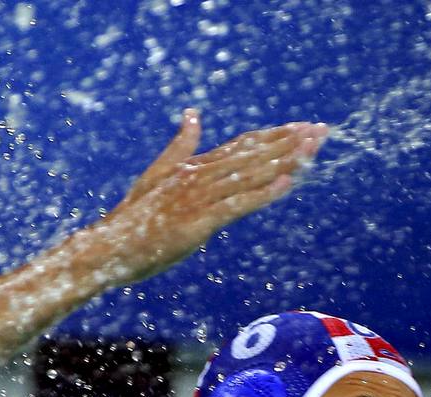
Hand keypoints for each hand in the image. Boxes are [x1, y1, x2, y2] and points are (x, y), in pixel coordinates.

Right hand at [92, 109, 326, 284]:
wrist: (108, 247)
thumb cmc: (132, 217)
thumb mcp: (156, 174)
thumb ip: (179, 146)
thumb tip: (192, 114)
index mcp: (192, 167)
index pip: (242, 146)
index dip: (275, 136)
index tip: (304, 127)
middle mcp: (198, 178)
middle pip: (252, 156)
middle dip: (289, 143)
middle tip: (322, 132)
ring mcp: (197, 200)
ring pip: (249, 177)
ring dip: (284, 163)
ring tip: (313, 151)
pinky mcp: (196, 224)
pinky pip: (236, 206)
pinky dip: (262, 195)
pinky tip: (287, 184)